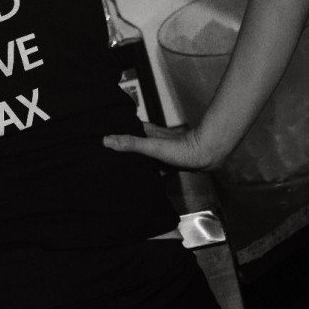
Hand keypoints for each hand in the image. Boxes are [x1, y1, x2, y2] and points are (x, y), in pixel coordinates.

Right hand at [103, 124, 224, 170]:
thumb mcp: (152, 146)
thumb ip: (131, 143)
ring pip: (144, 154)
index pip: (127, 128)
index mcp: (147, 132)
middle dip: (123, 147)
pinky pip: (155, 166)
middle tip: (108, 155)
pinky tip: (144, 179)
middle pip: (134, 142)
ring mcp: (162, 150)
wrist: (208, 155)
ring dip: (135, 160)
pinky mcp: (171, 161)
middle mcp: (153, 139)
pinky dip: (148, 171)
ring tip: (121, 168)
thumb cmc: (181, 149)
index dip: (115, 131)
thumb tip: (106, 140)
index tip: (100, 135)